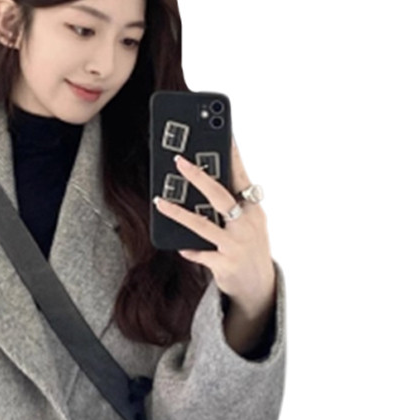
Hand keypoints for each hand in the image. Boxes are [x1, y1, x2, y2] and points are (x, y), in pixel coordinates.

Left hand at [153, 138, 275, 353]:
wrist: (259, 285)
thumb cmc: (248, 246)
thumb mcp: (248, 222)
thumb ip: (232, 203)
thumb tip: (206, 181)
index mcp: (253, 209)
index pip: (241, 176)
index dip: (232, 155)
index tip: (223, 134)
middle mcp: (247, 224)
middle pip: (220, 195)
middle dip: (198, 177)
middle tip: (179, 161)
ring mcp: (236, 244)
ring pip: (203, 224)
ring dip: (179, 213)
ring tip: (160, 202)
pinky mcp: (226, 264)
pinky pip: (202, 254)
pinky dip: (191, 250)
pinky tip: (181, 247)